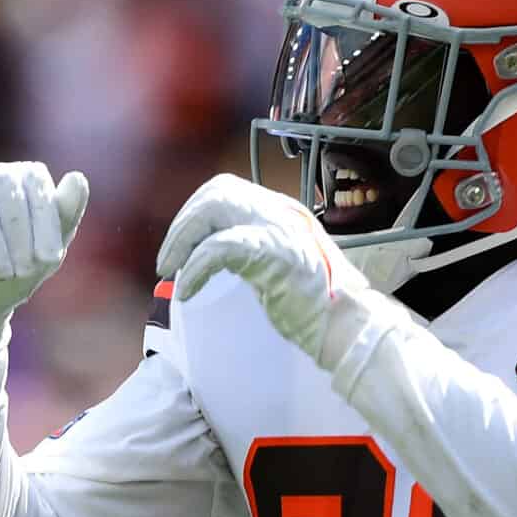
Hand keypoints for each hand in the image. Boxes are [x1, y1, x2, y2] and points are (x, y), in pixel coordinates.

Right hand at [0, 162, 91, 333]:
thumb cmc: (11, 272)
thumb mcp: (45, 252)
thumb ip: (64, 215)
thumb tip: (78, 178)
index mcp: (15, 179)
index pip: (33, 180)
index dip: (44, 220)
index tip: (50, 260)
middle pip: (4, 187)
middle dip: (19, 233)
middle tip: (22, 272)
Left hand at [157, 174, 394, 372]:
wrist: (348, 326)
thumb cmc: (316, 306)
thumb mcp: (281, 266)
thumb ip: (253, 252)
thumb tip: (210, 255)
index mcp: (282, 211)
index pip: (226, 190)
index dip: (194, 213)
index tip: (180, 246)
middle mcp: (280, 211)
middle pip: (217, 191)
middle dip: (183, 224)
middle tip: (168, 260)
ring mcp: (279, 228)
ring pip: (214, 208)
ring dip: (183, 239)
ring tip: (171, 271)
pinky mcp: (274, 252)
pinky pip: (220, 247)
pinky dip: (196, 268)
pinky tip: (188, 290)